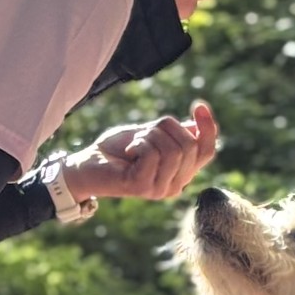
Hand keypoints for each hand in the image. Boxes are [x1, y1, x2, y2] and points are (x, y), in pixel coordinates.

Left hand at [64, 100, 216, 205]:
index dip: (208, 128)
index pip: (206, 152)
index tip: (199, 105)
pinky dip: (139, 143)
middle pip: (190, 146)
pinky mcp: (143, 187)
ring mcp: (160, 189)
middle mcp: (175, 185)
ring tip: (135, 143)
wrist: (87, 164)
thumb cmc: (117, 149)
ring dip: (151, 136)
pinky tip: (129, 150)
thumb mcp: (151, 134)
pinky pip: (153, 154)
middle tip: (145, 133)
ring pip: (173, 150)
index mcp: (180, 173)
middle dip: (167, 128)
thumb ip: (175, 132)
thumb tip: (198, 124)